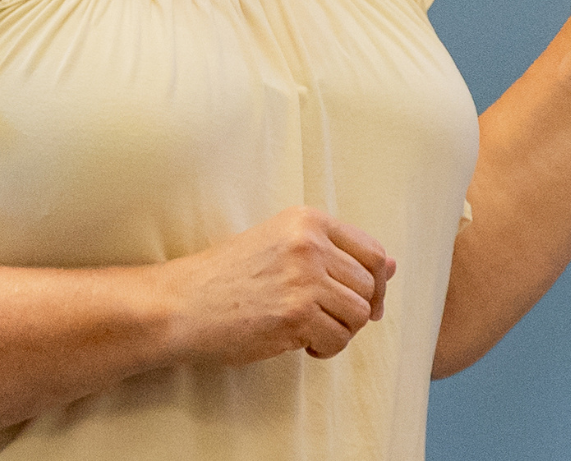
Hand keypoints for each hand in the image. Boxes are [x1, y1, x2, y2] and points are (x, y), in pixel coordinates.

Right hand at [151, 206, 396, 364]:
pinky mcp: (297, 315)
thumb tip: (392, 267)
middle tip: (327, 322)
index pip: (372, 251)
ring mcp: (304, 279)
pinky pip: (338, 339)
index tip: (363, 299)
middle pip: (368, 286)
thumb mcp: (279, 247)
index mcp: (307, 220)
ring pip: (358, 314)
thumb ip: (333, 253)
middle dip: (356, 311)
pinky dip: (326, 349)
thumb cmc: (225, 279)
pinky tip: (301, 346)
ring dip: (340, 331)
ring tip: (311, 333)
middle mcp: (310, 244)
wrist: (178, 305)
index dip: (375, 282)